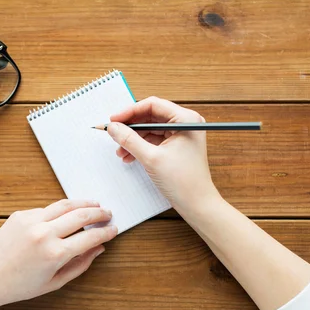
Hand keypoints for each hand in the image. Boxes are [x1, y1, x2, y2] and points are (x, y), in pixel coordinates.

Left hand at [0, 199, 117, 307]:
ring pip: (65, 204)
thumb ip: (80, 264)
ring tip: (94, 204)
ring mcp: (32, 221)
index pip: (90, 237)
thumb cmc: (19, 285)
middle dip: (99, 213)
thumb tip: (99, 248)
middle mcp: (45, 233)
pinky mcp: (21, 214)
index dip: (105, 232)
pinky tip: (66, 214)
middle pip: (81, 214)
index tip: (113, 229)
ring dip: (83, 203)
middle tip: (107, 213)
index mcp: (55, 253)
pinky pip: (46, 209)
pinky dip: (59, 210)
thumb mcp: (55, 282)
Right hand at [107, 96, 220, 214]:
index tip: (114, 119)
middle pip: (150, 116)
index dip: (130, 111)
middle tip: (113, 134)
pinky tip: (128, 156)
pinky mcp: (176, 146)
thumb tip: (113, 127)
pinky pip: (154, 140)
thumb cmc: (183, 181)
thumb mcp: (151, 158)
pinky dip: (140, 147)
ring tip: (120, 151)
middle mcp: (185, 123)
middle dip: (131, 127)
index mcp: (186, 119)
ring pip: (150, 129)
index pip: (153, 105)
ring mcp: (181, 135)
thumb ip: (129, 140)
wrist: (196, 204)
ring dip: (133, 139)